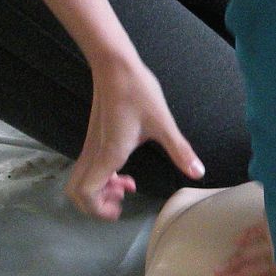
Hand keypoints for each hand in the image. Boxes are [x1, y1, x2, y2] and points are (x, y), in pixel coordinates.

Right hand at [64, 55, 204, 220]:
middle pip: (76, 193)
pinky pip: (87, 167)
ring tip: (125, 184)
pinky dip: (100, 176)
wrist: (115, 66)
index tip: (121, 208)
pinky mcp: (94, 137)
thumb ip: (180, 150)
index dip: (98, 210)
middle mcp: (94, 153)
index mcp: (108, 154)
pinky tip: (122, 168)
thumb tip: (198, 172)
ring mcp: (90, 145)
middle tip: (122, 199)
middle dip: (95, 205)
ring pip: (80, 180)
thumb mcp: (163, 123)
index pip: (85, 194)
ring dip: (99, 190)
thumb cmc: (137, 92)